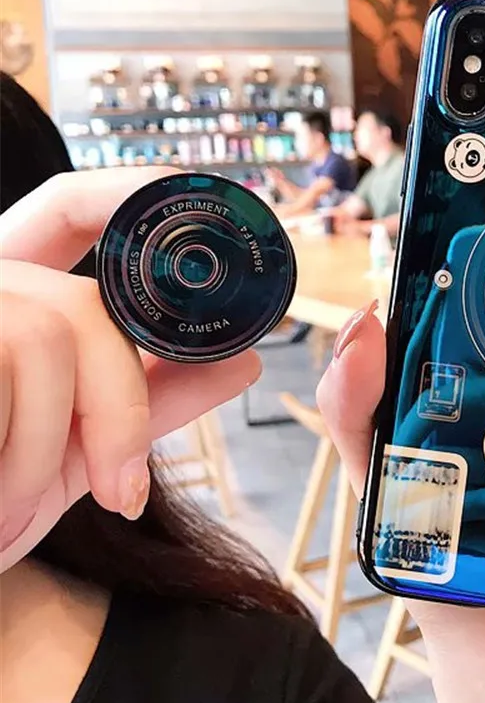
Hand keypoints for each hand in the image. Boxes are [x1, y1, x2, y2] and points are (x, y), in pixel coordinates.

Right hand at [0, 168, 260, 570]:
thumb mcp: (69, 452)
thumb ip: (148, 401)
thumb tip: (242, 359)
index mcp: (9, 296)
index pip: (68, 209)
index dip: (131, 192)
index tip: (200, 199)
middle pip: (79, 304)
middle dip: (119, 408)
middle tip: (121, 492)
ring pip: (45, 339)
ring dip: (50, 450)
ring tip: (15, 510)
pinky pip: (9, 364)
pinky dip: (15, 461)